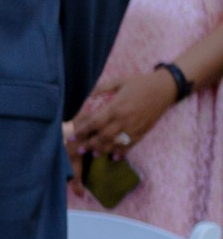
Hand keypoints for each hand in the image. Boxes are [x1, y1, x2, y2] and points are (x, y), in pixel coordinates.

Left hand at [69, 70, 184, 159]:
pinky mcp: (143, 131)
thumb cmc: (140, 83)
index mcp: (116, 106)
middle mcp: (124, 119)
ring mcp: (134, 127)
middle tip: (80, 150)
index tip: (73, 136)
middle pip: (104, 136)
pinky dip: (121, 152)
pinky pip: (131, 145)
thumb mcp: (120, 81)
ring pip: (116, 143)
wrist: (165, 88)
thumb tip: (86, 93)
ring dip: (104, 150)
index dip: (83, 130)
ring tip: (94, 154)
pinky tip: (114, 157)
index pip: (95, 122)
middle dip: (90, 144)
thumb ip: (102, 88)